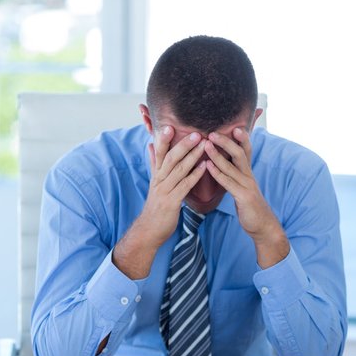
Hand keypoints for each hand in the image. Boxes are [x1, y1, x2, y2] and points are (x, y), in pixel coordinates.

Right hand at [140, 126, 207, 246]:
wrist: (150, 229)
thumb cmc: (155, 205)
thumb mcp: (153, 182)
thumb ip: (154, 163)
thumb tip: (151, 145)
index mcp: (156, 174)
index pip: (159, 153)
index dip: (163, 139)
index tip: (169, 126)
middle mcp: (159, 180)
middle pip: (170, 158)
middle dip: (183, 144)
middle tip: (196, 132)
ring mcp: (165, 190)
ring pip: (179, 169)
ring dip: (193, 156)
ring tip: (204, 145)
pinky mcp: (172, 201)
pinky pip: (185, 185)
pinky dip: (195, 174)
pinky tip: (205, 166)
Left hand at [205, 128, 289, 267]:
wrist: (263, 227)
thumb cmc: (250, 208)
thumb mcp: (244, 189)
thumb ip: (236, 177)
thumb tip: (224, 166)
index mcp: (248, 173)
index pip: (246, 151)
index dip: (241, 138)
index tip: (233, 125)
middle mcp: (249, 176)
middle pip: (240, 153)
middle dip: (226, 141)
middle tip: (212, 132)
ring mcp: (247, 186)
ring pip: (233, 166)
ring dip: (218, 154)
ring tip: (206, 144)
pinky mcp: (244, 197)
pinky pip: (229, 183)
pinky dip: (218, 173)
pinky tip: (208, 166)